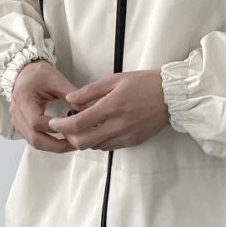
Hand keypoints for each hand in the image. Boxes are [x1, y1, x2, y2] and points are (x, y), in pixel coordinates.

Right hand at [9, 59, 80, 152]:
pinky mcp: (20, 124)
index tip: (72, 130)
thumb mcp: (58, 80)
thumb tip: (89, 113)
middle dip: (55, 145)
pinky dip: (47, 143)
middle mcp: (16, 112)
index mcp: (23, 99)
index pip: (36, 122)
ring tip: (70, 144)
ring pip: (33, 142)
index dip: (55, 129)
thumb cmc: (39, 74)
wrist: (25, 71)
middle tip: (74, 144)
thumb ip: (72, 97)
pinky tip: (60, 140)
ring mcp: (16, 120)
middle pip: (34, 138)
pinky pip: (32, 139)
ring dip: (52, 147)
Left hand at [47, 69, 170, 150]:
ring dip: (83, 140)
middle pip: (83, 142)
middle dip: (69, 137)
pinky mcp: (133, 142)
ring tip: (81, 128)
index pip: (78, 123)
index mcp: (111, 106)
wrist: (171, 97)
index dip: (61, 125)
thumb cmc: (144, 83)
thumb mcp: (115, 79)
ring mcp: (126, 136)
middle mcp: (118, 124)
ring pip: (95, 147)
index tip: (53, 122)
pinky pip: (108, 147)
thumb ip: (90, 91)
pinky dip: (98, 141)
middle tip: (64, 128)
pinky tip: (97, 130)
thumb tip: (70, 100)